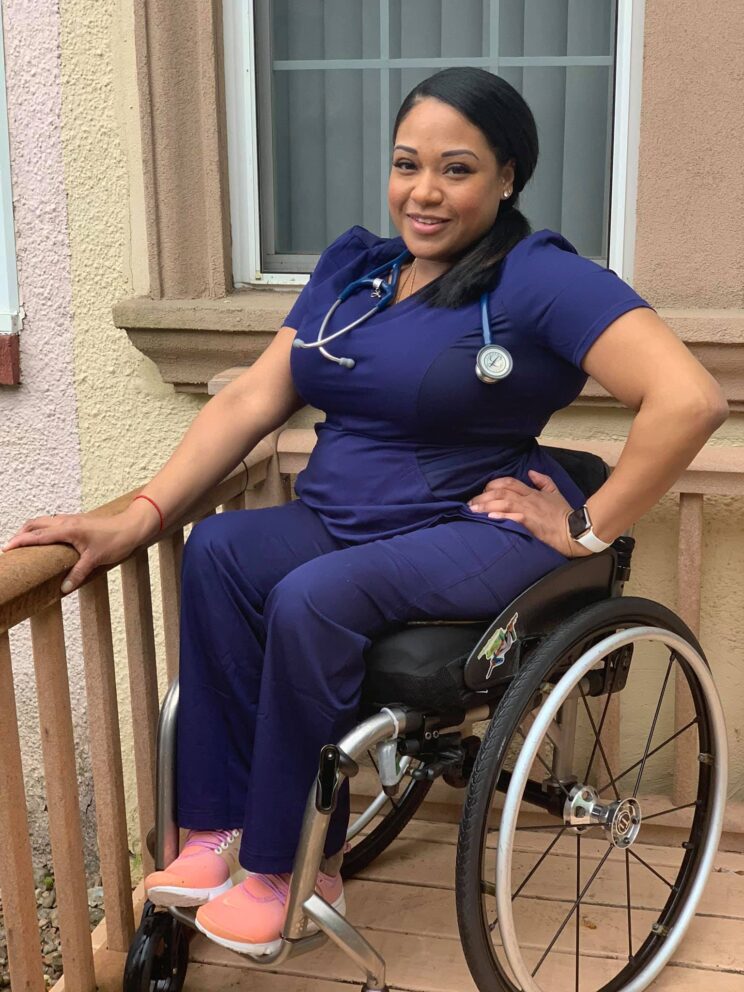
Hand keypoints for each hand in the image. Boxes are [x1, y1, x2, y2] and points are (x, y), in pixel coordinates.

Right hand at [1, 500, 159, 592]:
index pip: (37, 536)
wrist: (133, 527)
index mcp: (68, 530)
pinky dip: (43, 529)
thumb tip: (63, 588)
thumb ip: (78, 574)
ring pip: (44, 521)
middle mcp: (66, 522)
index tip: (6, 549)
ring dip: (32, 530)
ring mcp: (72, 520)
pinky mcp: (78, 522)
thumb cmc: (116, 540)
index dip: (20, 542)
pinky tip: (45, 540)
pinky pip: (54, 523)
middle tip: (11, 547)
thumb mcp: (95, 560)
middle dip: (21, 533)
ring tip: (24, 543)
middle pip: (35, 524)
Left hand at [467, 470, 592, 557]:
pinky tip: (490, 518)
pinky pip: (514, 517)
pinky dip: (501, 516)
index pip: (509, 482)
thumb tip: (530, 471)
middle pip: (502, 492)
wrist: (575, 531)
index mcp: (532, 492)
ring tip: (473, 510)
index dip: (493, 485)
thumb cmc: (564, 514)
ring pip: (504, 503)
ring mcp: (529, 510)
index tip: (483, 491)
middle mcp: (528, 499)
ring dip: (486, 506)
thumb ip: (543, 481)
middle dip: (484, 496)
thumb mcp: (555, 492)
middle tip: (470, 503)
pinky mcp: (531, 523)